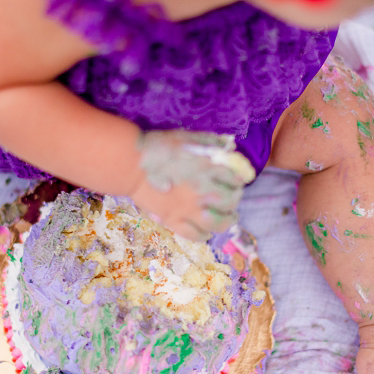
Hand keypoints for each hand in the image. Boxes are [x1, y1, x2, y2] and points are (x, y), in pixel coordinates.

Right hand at [130, 130, 254, 240]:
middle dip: (235, 199)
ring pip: (218, 222)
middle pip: (231, 200)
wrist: (132, 164)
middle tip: (232, 197)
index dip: (241, 179)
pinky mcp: (174, 220)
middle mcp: (203, 191)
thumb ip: (211, 142)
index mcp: (209, 169)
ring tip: (229, 218)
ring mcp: (189, 209)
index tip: (239, 179)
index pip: (237, 178)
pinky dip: (204, 235)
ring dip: (227, 220)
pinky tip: (206, 232)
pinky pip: (195, 235)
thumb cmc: (160, 147)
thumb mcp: (189, 138)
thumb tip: (229, 147)